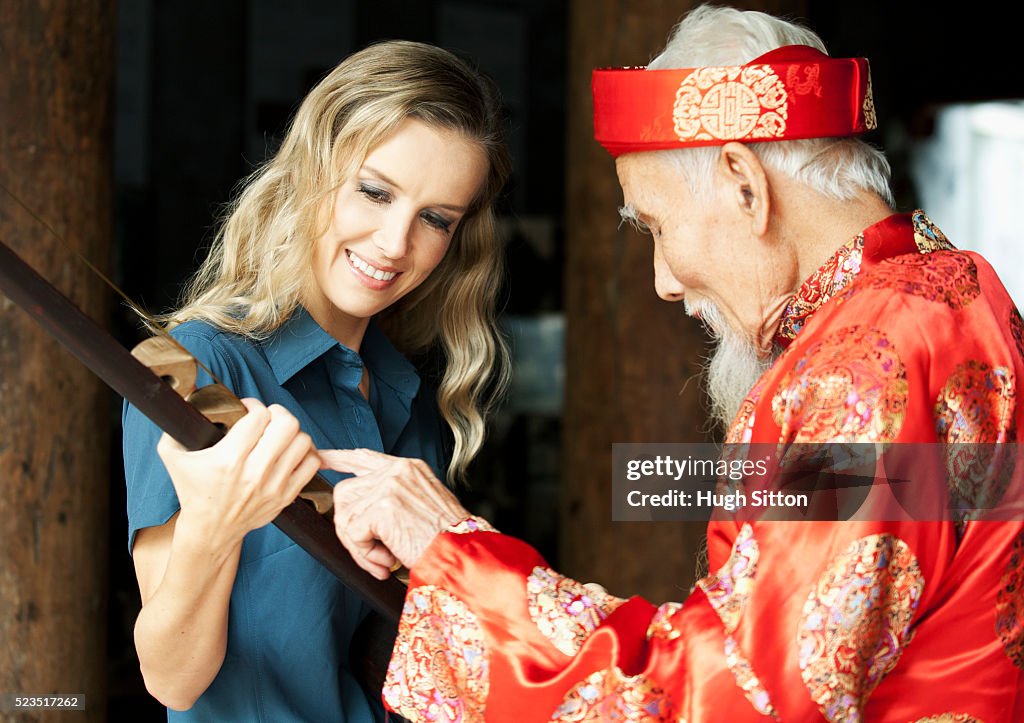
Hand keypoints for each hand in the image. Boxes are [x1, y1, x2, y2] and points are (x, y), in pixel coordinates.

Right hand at [156, 398, 320, 547]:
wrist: (211, 530)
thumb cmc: (193, 491)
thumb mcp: (173, 457)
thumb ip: (174, 426)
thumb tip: (187, 398)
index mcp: (229, 459)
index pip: (258, 416)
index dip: (254, 406)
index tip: (248, 410)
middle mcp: (255, 472)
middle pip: (287, 424)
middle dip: (278, 414)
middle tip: (269, 419)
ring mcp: (274, 485)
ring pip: (302, 441)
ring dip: (293, 433)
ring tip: (280, 436)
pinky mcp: (287, 495)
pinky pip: (312, 463)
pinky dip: (306, 453)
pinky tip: (291, 452)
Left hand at [323, 449, 469, 579]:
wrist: (462, 554)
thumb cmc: (447, 539)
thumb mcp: (422, 505)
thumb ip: (393, 499)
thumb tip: (358, 513)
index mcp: (408, 468)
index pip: (364, 456)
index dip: (338, 458)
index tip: (321, 456)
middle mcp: (397, 470)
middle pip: (345, 493)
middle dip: (349, 528)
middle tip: (372, 554)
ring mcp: (389, 486)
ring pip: (345, 515)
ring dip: (358, 545)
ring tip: (384, 558)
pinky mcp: (382, 506)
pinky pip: (352, 533)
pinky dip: (365, 554)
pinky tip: (388, 558)